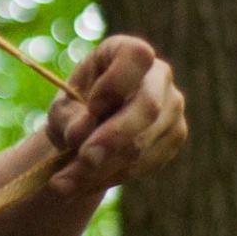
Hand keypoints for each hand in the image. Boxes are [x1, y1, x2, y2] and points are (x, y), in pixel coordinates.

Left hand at [45, 34, 187, 197]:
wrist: (87, 135)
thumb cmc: (73, 111)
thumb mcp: (62, 112)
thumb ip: (70, 119)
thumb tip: (82, 134)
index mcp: (125, 51)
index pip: (137, 55)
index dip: (116, 82)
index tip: (91, 107)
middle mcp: (158, 75)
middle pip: (147, 107)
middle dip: (112, 138)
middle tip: (82, 160)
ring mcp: (173, 107)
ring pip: (144, 142)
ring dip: (103, 168)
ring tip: (64, 184)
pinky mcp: (175, 137)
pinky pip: (146, 162)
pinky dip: (112, 176)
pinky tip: (83, 184)